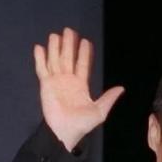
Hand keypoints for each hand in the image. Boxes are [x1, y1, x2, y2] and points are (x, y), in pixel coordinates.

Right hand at [34, 27, 123, 150]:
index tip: (85, 41)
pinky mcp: (45, 85)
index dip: (84, 53)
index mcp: (81, 85)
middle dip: (69, 45)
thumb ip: (109, 98)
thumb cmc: (82, 123)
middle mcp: (68, 80)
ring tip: (55, 35)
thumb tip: (121, 88)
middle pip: (68, 58)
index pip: (83, 65)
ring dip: (55, 48)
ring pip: (55, 60)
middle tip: (70, 30)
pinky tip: (40, 47)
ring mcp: (56, 81)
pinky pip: (42, 69)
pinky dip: (40, 59)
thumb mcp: (100, 111)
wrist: (65, 131)